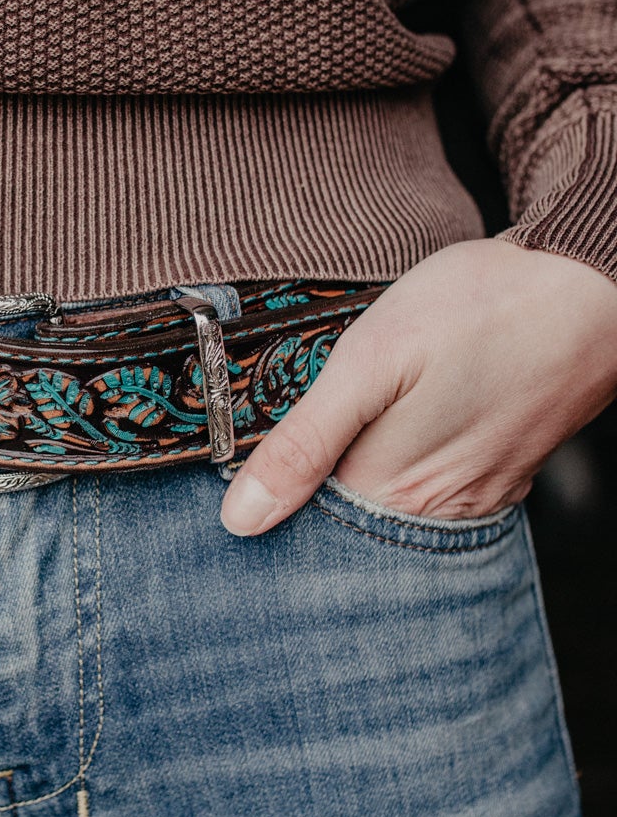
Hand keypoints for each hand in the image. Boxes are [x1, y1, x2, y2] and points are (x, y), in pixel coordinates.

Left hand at [220, 238, 616, 535]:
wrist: (588, 282)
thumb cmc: (482, 308)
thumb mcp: (371, 359)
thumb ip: (305, 441)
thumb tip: (241, 518)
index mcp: (391, 494)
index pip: (301, 534)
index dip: (264, 506)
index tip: (235, 480)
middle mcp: (436, 513)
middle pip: (346, 530)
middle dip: (305, 500)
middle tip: (279, 450)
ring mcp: (476, 497)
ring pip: (389, 512)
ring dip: (353, 484)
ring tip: (341, 433)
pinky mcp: (500, 474)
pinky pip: (433, 493)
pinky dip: (401, 473)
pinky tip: (392, 434)